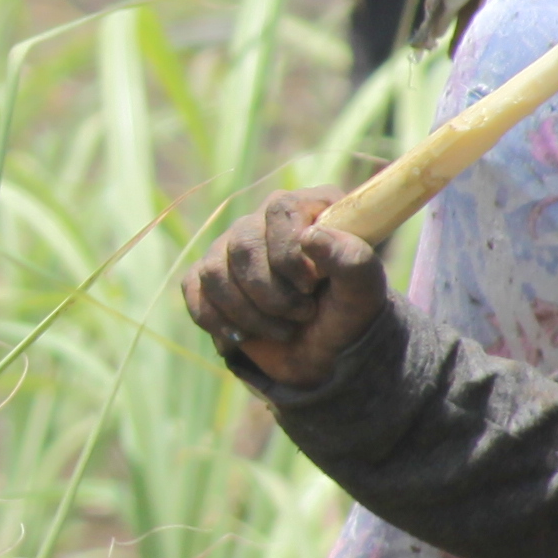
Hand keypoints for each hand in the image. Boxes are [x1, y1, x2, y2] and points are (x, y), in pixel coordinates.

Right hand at [182, 191, 388, 388]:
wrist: (326, 349)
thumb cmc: (349, 312)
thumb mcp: (364, 291)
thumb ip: (352, 260)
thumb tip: (311, 236)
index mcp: (309, 207)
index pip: (280, 210)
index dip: (289, 254)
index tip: (311, 287)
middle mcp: (266, 219)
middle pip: (244, 245)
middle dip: (271, 295)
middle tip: (302, 315)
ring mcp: (233, 246)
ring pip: (215, 272)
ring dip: (248, 314)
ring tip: (282, 330)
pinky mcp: (210, 275)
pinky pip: (194, 289)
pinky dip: (216, 320)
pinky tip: (243, 336)